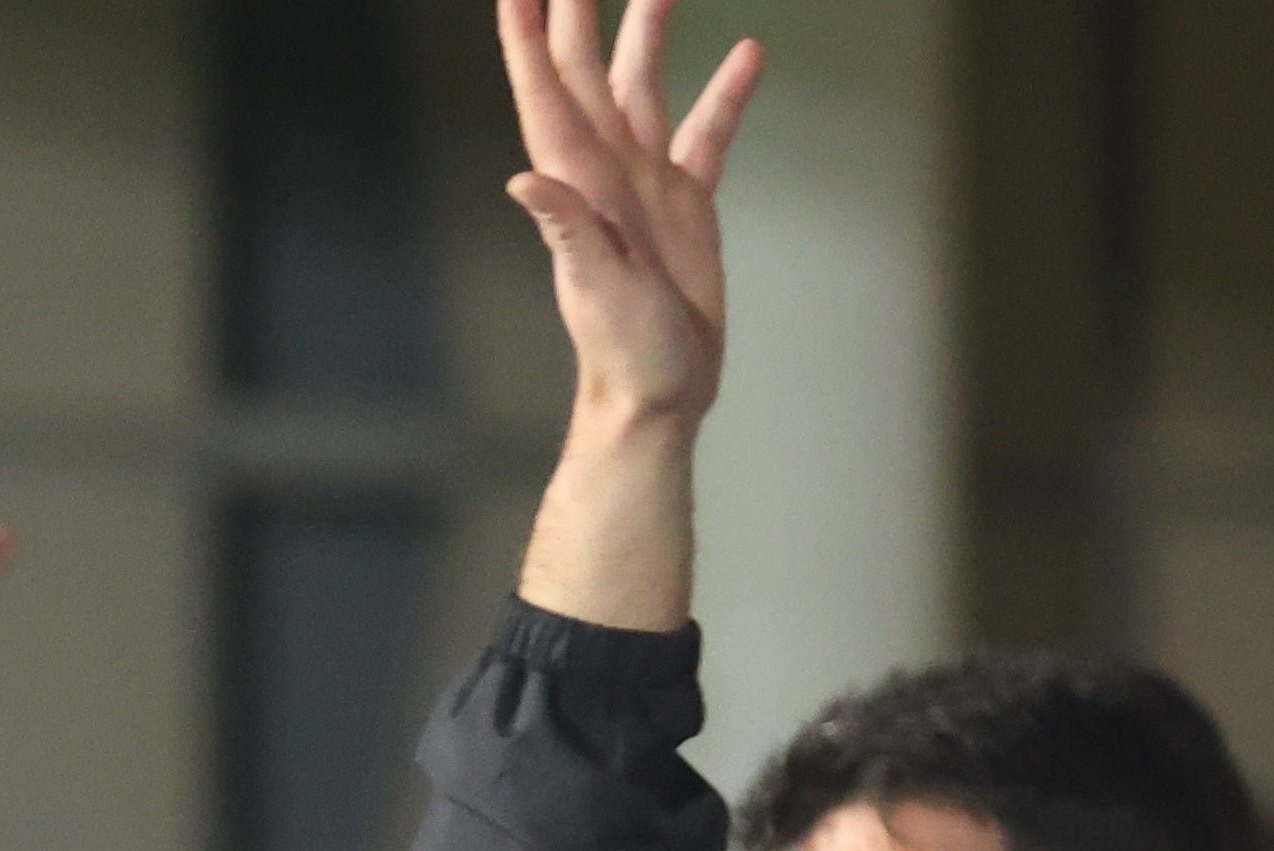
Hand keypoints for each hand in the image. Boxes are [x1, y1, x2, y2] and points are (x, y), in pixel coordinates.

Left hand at [497, 0, 759, 429]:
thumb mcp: (597, 289)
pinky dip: (725, 94)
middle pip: (585, 73)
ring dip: (645, 36)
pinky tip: (749, 52)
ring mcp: (645, 182)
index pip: (546, 94)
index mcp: (579, 182)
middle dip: (578, 15)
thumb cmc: (623, 351)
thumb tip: (524, 179)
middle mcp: (606, 171)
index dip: (527, 41)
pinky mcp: (685, 202)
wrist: (660, 389)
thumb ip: (567, 230)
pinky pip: (706, 132)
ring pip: (642, 87)